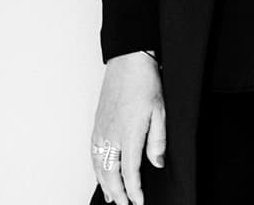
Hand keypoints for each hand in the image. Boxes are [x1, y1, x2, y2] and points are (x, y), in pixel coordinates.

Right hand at [91, 51, 166, 203]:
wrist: (128, 62)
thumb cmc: (145, 83)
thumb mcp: (160, 111)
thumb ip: (157, 140)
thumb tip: (156, 163)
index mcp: (128, 134)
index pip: (130, 171)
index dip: (134, 190)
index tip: (139, 201)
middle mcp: (111, 135)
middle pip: (110, 173)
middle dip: (117, 192)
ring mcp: (101, 129)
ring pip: (98, 165)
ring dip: (104, 183)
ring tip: (111, 197)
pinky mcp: (97, 124)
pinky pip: (93, 153)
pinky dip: (96, 168)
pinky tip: (100, 173)